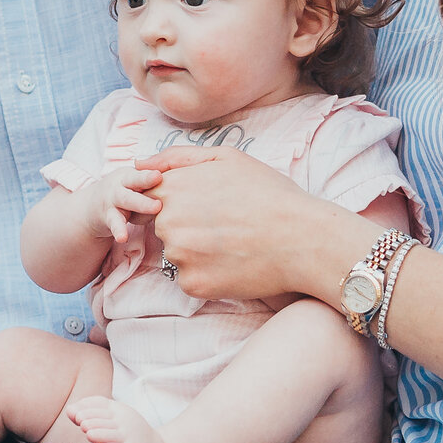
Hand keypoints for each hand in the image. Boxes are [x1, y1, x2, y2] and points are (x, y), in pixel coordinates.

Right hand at [80, 166, 162, 243]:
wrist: (93, 207)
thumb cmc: (125, 194)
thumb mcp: (137, 184)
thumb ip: (153, 182)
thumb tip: (176, 181)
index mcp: (132, 174)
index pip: (145, 169)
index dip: (153, 171)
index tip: (162, 173)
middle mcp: (122, 184)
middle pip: (135, 181)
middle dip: (147, 181)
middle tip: (165, 186)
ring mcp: (114, 201)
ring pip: (127, 200)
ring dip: (141, 204)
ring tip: (155, 209)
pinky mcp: (109, 218)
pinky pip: (115, 224)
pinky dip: (119, 230)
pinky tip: (122, 237)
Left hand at [134, 146, 369, 304]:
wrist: (302, 238)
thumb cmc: (269, 193)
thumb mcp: (226, 158)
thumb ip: (177, 158)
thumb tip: (141, 165)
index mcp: (172, 189)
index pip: (154, 201)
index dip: (183, 205)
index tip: (210, 210)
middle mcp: (168, 223)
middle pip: (166, 230)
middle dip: (190, 229)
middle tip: (229, 226)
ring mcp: (179, 256)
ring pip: (179, 256)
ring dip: (199, 253)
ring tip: (235, 244)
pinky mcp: (193, 285)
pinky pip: (191, 280)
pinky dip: (209, 275)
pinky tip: (235, 264)